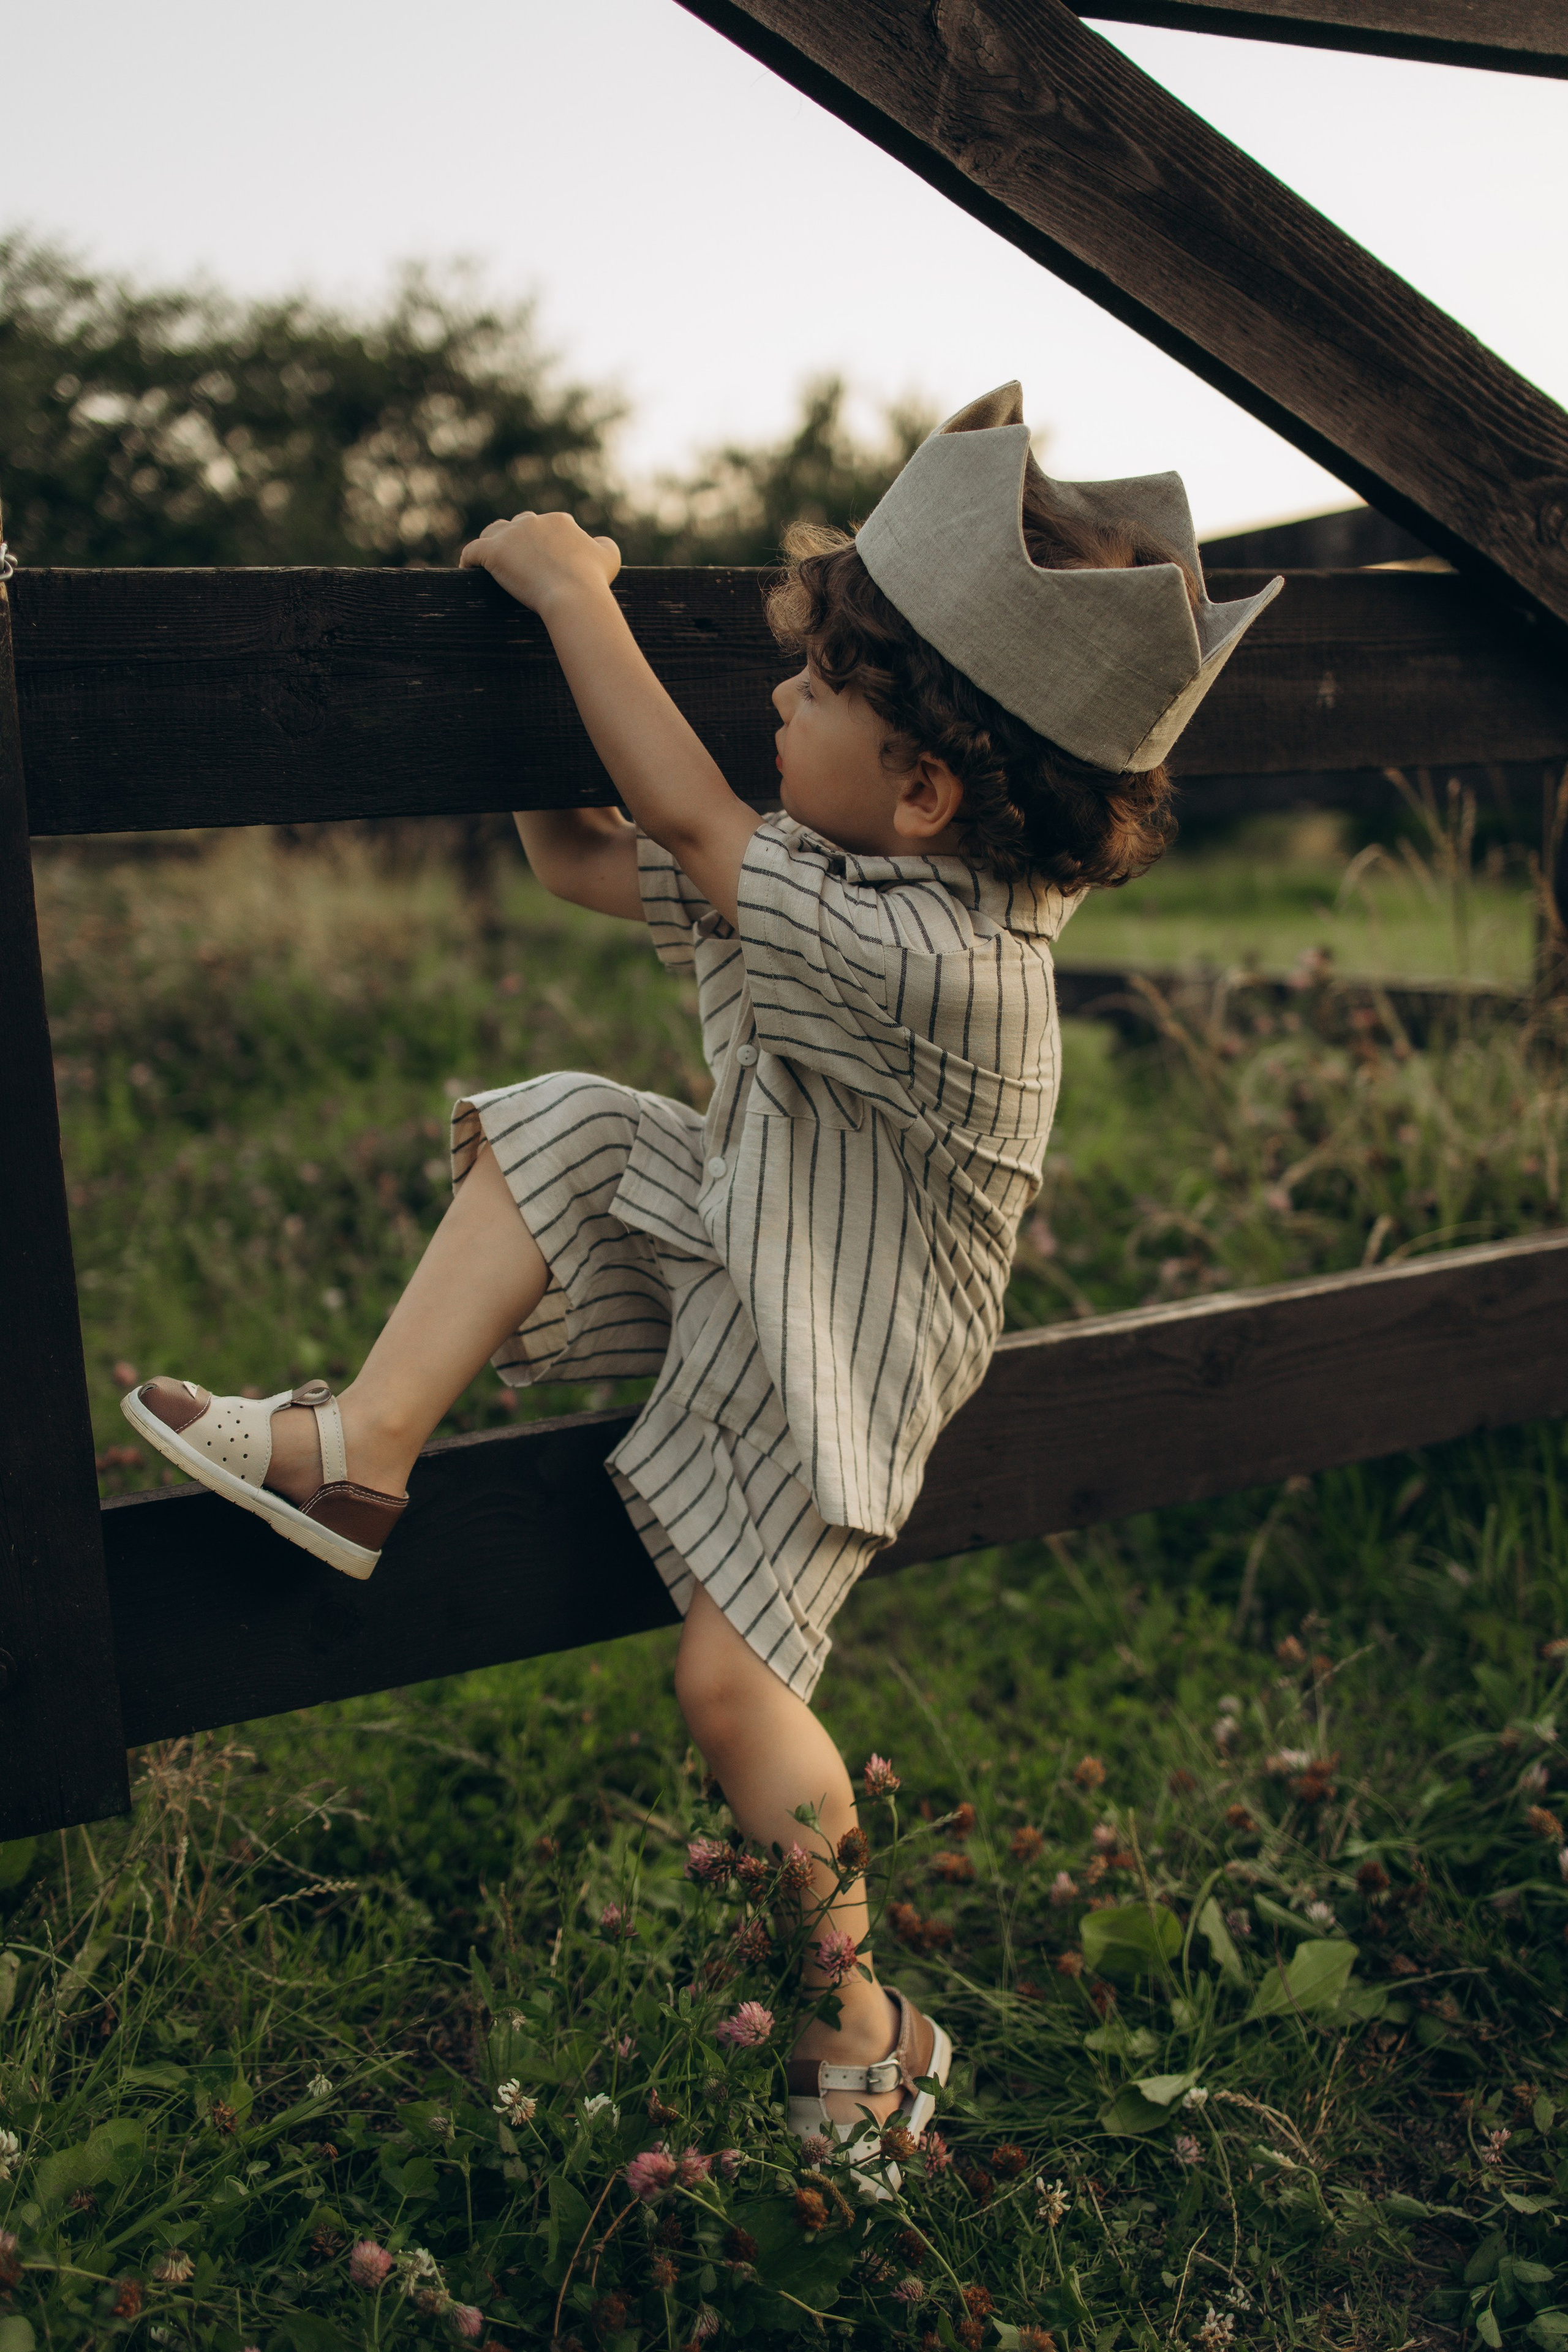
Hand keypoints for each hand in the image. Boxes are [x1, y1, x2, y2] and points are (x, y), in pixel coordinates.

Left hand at [459, 509, 620, 613]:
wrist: (574, 594)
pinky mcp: (493, 551)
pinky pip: (472, 551)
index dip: (541, 543)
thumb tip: (597, 542)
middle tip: (516, 564)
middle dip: (516, 541)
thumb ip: (603, 545)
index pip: (545, 526)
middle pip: (517, 525)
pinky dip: (469, 559)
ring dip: (491, 545)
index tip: (539, 561)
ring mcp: (511, 535)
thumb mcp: (609, 557)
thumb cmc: (593, 580)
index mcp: (559, 521)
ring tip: (489, 564)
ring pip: (493, 533)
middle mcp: (533, 521)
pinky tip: (468, 570)